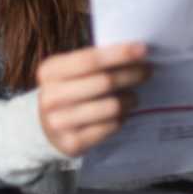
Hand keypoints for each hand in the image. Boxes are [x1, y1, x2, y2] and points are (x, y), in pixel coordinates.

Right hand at [36, 42, 149, 156]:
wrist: (45, 126)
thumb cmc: (68, 90)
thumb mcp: (70, 71)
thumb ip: (95, 61)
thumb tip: (136, 53)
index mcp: (50, 71)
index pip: (90, 59)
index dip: (119, 54)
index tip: (143, 49)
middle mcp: (51, 97)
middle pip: (104, 82)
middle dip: (131, 75)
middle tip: (147, 71)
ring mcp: (59, 122)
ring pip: (111, 107)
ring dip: (130, 99)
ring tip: (133, 97)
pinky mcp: (72, 143)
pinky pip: (110, 127)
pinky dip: (121, 118)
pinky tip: (121, 114)